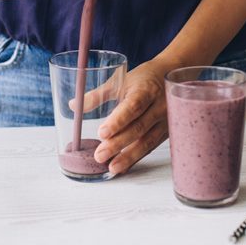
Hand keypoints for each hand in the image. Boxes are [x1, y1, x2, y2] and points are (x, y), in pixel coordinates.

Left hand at [91, 59, 172, 174]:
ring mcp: (165, 121)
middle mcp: (159, 106)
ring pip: (147, 142)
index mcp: (146, 90)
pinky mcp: (166, 132)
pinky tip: (123, 166)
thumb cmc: (143, 78)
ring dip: (129, 157)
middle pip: (139, 128)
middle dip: (118, 144)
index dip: (118, 121)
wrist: (171, 76)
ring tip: (112, 168)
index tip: (102, 133)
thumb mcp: (120, 80)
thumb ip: (98, 94)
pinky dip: (136, 158)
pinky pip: (151, 147)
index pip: (133, 107)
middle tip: (100, 155)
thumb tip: (74, 105)